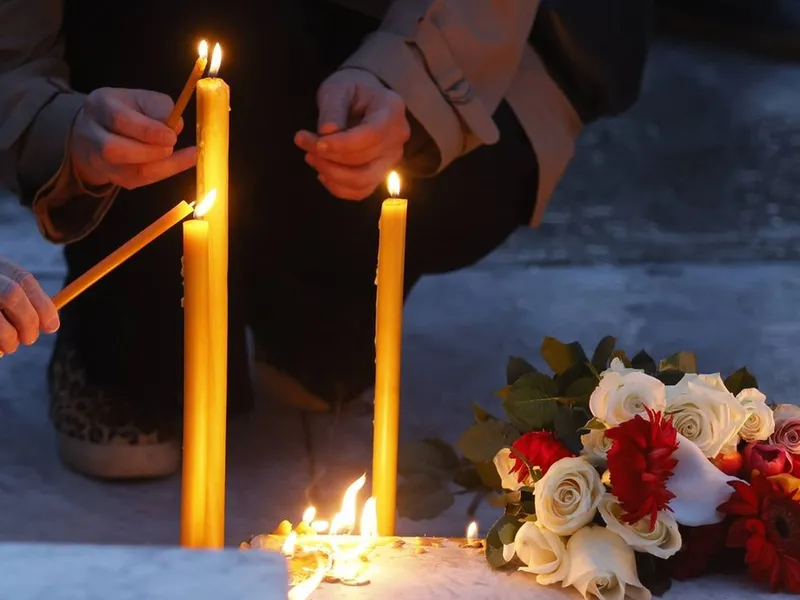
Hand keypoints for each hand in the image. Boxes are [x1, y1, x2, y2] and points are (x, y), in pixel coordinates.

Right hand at [0, 258, 58, 354]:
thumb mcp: (2, 289)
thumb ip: (21, 300)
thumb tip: (49, 324)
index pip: (24, 281)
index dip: (42, 306)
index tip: (52, 326)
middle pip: (12, 294)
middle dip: (27, 321)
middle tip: (29, 339)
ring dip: (8, 338)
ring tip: (9, 345)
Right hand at [70, 88, 196, 189]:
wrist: (96, 130)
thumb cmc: (125, 111)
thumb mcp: (141, 98)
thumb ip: (160, 107)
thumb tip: (176, 126)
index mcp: (99, 106)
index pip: (120, 119)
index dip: (148, 130)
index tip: (171, 136)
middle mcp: (91, 135)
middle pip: (113, 150)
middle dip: (149, 151)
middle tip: (170, 147)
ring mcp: (99, 160)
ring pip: (126, 171)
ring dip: (157, 165)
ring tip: (173, 153)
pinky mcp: (113, 177)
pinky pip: (138, 180)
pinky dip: (163, 173)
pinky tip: (180, 163)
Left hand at [295, 69, 409, 200]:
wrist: (364, 100)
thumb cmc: (351, 89)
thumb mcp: (338, 87)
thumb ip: (333, 108)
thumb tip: (326, 132)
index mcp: (391, 111)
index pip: (371, 136)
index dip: (342, 145)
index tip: (316, 144)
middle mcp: (397, 140)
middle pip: (363, 160)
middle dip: (328, 156)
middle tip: (301, 140)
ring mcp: (391, 160)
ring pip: (362, 181)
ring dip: (331, 174)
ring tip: (310, 156)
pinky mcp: (380, 174)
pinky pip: (360, 191)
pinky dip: (338, 187)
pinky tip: (323, 172)